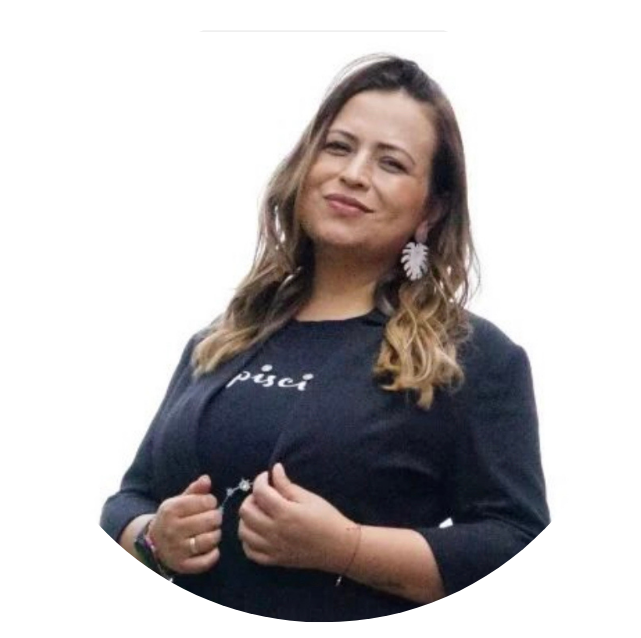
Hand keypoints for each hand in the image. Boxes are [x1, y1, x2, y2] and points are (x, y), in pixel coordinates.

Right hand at [148, 475, 221, 574]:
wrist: (152, 544)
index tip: (209, 504)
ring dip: (216, 534)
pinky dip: (213, 554)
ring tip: (212, 531)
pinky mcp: (182, 566)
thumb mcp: (179, 501)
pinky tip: (212, 548)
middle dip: (215, 517)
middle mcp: (172, 530)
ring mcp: (177, 550)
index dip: (211, 501)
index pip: (204, 501)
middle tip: (213, 518)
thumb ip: (195, 490)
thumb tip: (207, 479)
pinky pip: (205, 562)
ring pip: (209, 540)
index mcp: (171, 510)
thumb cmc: (172, 518)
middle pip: (209, 520)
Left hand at [238, 463, 355, 572]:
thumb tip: (274, 469)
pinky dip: (248, 539)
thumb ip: (287, 485)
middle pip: (245, 512)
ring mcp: (272, 548)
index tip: (267, 476)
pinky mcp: (274, 560)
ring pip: (243, 532)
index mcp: (284, 513)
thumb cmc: (327, 518)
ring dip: (247, 518)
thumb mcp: (308, 498)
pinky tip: (257, 531)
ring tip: (260, 512)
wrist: (339, 547)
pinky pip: (250, 551)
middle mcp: (274, 531)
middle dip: (251, 498)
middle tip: (264, 494)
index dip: (260, 480)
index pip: (260, 492)